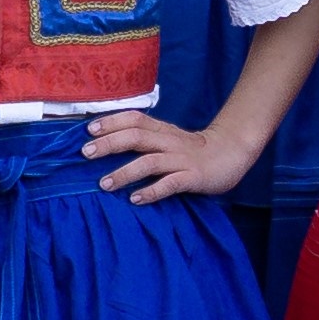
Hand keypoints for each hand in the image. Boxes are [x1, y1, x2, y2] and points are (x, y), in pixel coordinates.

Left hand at [83, 109, 251, 200]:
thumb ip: (146, 140)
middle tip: (86, 153)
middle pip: (136, 137)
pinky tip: (136, 200)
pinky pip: (170, 184)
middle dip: (109, 144)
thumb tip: (110, 145)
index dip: (112, 122)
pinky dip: (151, 191)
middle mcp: (169, 142)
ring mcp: (181, 159)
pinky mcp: (193, 177)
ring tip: (104, 184)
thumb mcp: (169, 138)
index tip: (89, 129)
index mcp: (163, 130)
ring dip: (124, 172)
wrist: (232, 152)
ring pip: (149, 162)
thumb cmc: (194, 149)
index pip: (135, 119)